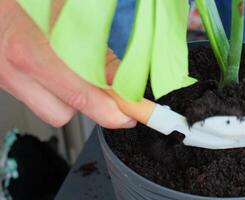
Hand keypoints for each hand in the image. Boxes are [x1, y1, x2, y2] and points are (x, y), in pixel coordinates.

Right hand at [0, 0, 135, 128]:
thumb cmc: (28, 0)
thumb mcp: (67, 14)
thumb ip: (95, 50)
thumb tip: (120, 78)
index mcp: (33, 53)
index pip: (81, 97)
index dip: (113, 111)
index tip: (132, 114)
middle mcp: (15, 72)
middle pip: (65, 113)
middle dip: (92, 106)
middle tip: (113, 94)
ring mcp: (6, 79)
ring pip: (50, 109)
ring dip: (72, 99)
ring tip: (81, 75)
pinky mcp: (4, 80)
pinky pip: (37, 97)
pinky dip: (56, 90)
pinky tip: (62, 71)